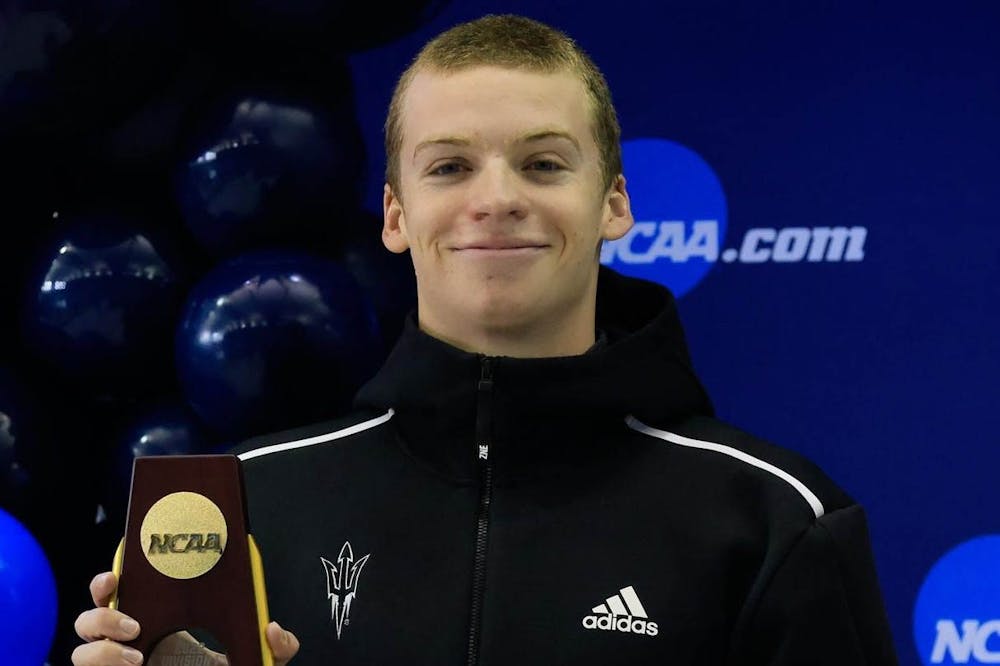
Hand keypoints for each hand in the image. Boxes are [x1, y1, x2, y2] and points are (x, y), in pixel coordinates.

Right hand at [72, 571, 299, 664]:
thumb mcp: (256, 659)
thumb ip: (277, 646)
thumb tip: (272, 629)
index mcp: (158, 621)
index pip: (120, 593)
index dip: (108, 582)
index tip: (116, 575)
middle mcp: (129, 642)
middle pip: (89, 620)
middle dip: (100, 614)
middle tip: (134, 623)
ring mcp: (118, 664)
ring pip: (81, 653)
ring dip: (99, 651)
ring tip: (135, 655)